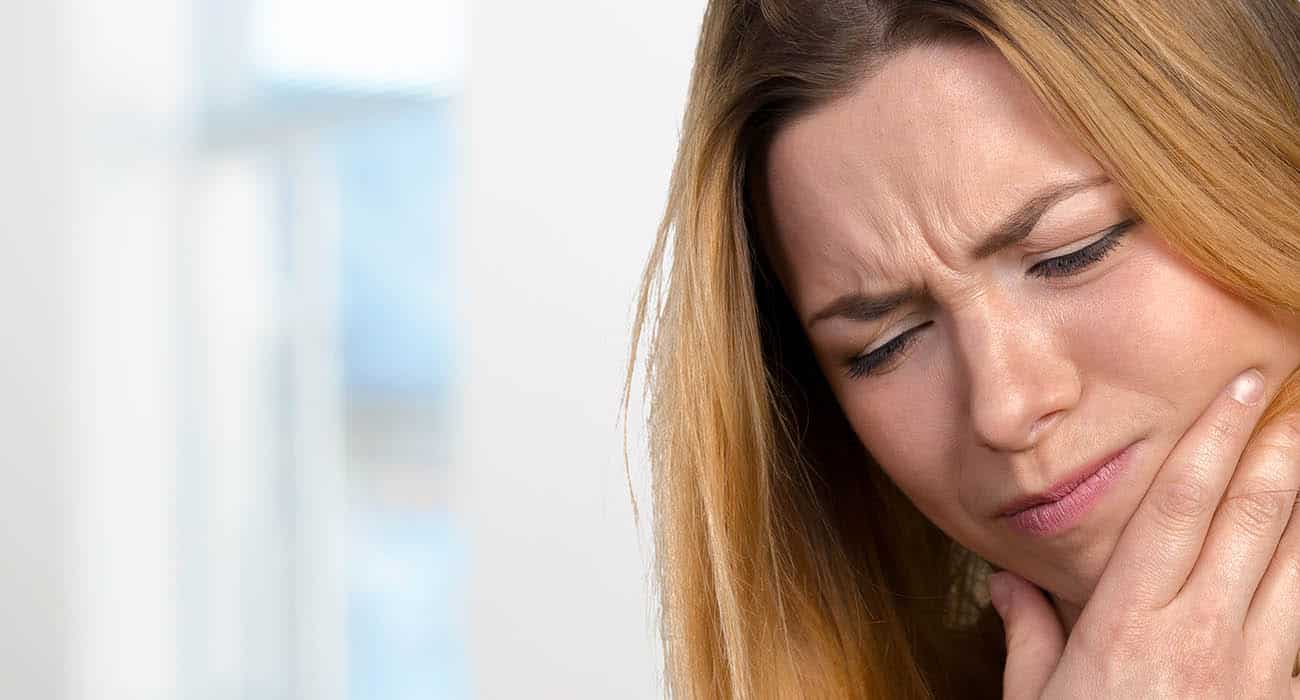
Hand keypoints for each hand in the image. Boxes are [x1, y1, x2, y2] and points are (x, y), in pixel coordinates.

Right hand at [989, 368, 1299, 697]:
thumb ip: (1028, 631)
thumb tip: (1005, 580)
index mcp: (1129, 620)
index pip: (1181, 504)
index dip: (1215, 435)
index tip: (1239, 385)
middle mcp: (1202, 635)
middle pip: (1255, 518)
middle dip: (1282, 446)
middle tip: (1297, 394)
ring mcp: (1258, 675)